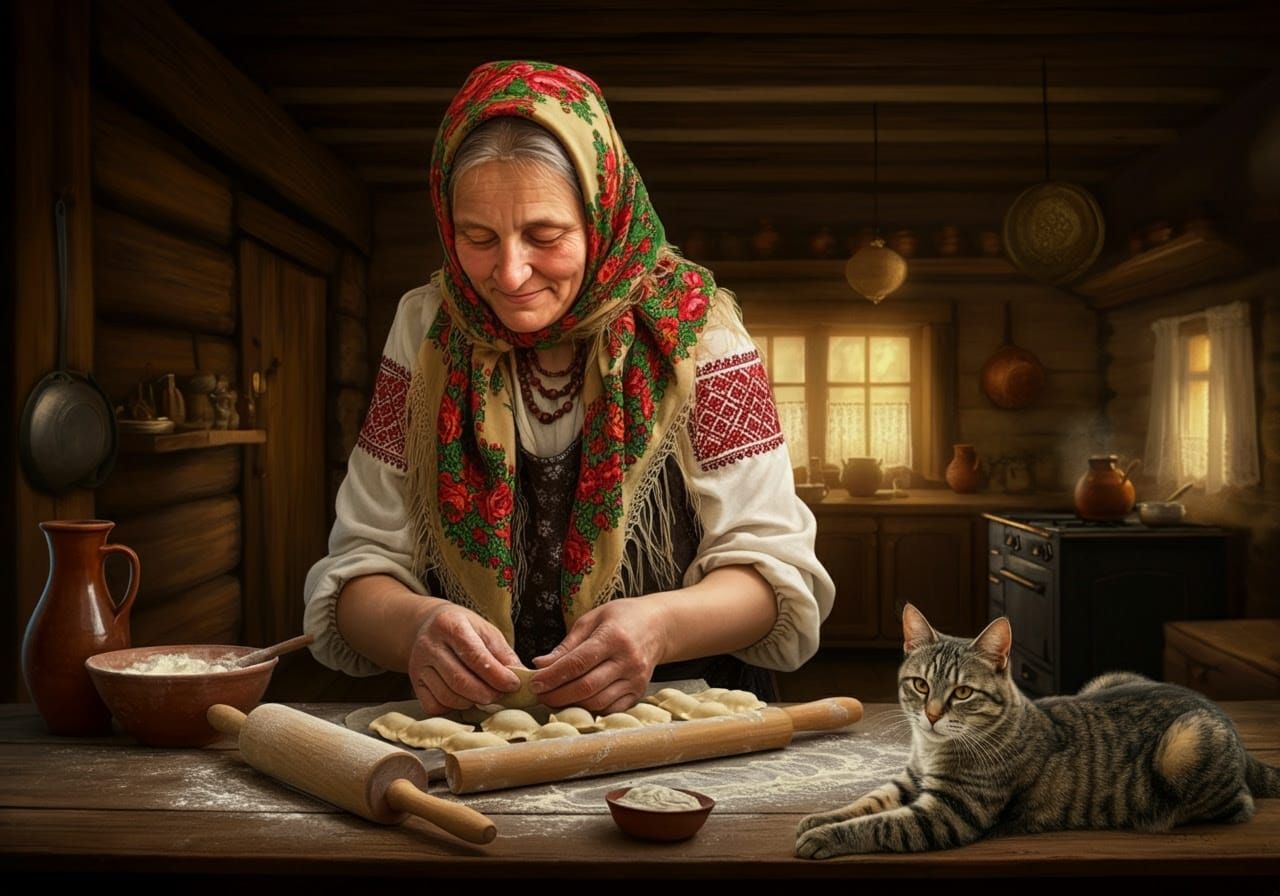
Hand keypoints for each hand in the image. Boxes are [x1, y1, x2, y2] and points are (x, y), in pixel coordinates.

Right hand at [408, 602, 522, 715]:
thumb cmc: (463, 628)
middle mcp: (430, 645)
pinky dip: (453, 709)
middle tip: (502, 696)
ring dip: (472, 703)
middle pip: (460, 680)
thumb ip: (503, 653)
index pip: (475, 656)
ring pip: (447, 696)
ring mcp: (418, 665)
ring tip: (486, 697)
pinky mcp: (414, 683)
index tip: (513, 685)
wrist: (428, 625)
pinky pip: (434, 706)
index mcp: (450, 625)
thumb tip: (522, 677)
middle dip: (486, 694)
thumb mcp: (485, 630)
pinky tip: (465, 699)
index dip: (497, 675)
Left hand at [530, 598, 668, 713]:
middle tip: (539, 695)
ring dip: (571, 705)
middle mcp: (627, 660)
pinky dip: (591, 709)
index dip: (553, 676)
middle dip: (557, 695)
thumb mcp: (592, 619)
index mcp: (614, 637)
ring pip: (598, 702)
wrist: (659, 626)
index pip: (578, 662)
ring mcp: (635, 679)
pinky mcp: (639, 692)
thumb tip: (540, 664)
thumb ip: (567, 645)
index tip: (534, 682)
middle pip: (586, 686)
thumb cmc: (621, 618)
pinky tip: (577, 702)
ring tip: (554, 698)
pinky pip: (611, 709)